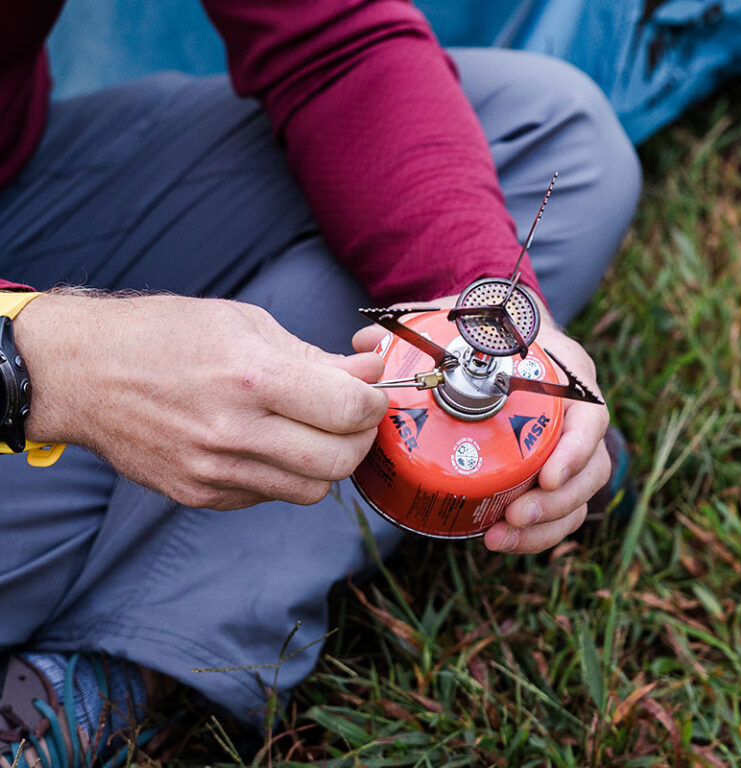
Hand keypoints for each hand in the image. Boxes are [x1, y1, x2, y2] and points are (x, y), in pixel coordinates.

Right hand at [14, 293, 388, 509]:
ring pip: (312, 490)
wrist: (83, 372)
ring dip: (326, 461)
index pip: (349, 410)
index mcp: (251, 377)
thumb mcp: (246, 324)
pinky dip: (283, 473)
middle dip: (360, 437)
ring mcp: (214, 472)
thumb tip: (370, 373)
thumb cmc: (164, 335)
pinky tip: (263, 443)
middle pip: (340, 462)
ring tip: (308, 429)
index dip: (374, 401)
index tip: (370, 391)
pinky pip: (269, 495)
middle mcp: (234, 432)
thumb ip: (315, 356)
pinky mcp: (199, 496)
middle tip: (349, 415)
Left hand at [353, 293, 609, 553]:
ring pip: (579, 494)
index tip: (546, 477)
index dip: (576, 449)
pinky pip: (560, 507)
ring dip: (546, 524)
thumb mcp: (457, 320)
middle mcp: (576, 411)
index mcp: (565, 373)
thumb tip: (366, 343)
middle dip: (557, 501)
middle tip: (515, 517)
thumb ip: (416, 326)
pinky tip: (497, 538)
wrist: (503, 341)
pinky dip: (537, 531)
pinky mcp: (554, 467)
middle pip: (591, 464)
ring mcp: (570, 442)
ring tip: (500, 537)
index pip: (590, 414)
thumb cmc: (486, 333)